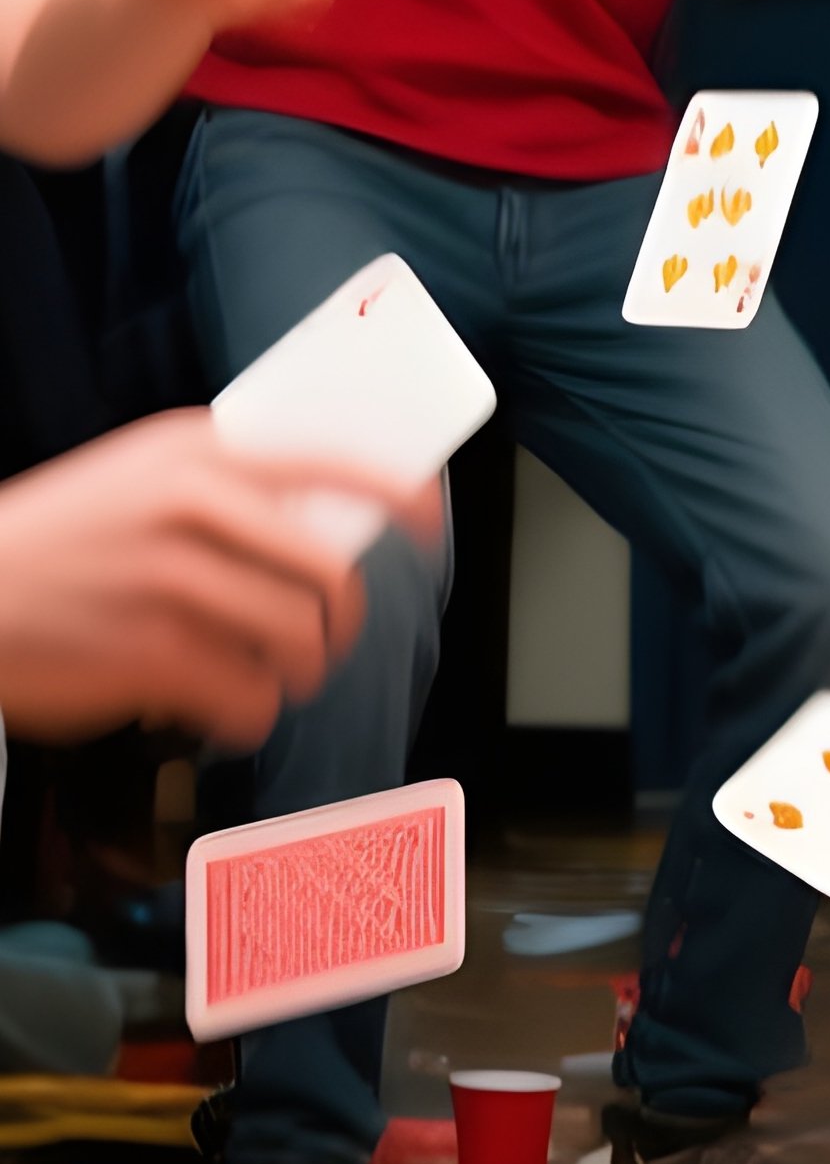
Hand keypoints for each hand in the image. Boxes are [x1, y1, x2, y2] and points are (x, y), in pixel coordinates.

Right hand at [0, 409, 439, 749]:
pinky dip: (248, 713)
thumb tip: (337, 518)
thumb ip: (229, 487)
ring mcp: (171, 580)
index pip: (332, 462)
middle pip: (333, 575)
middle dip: (341, 620)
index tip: (431, 525)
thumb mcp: (140, 477)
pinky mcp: (152, 652)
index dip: (401, 496)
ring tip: (265, 671)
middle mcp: (189, 506)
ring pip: (301, 640)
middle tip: (324, 637)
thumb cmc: (64, 540)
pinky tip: (221, 703)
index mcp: (194, 450)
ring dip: (296, 670)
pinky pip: (252, 698)